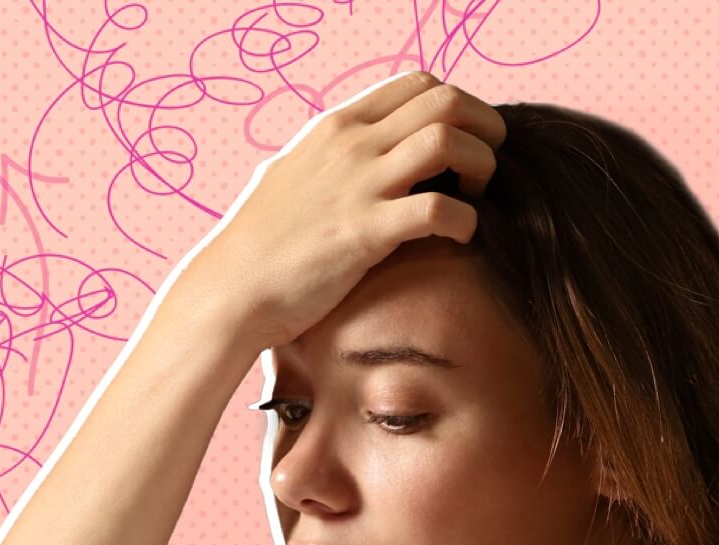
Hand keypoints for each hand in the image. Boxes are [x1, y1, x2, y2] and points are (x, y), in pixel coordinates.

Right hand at [169, 70, 505, 353]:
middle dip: (484, 130)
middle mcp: (352, 145)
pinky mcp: (367, 233)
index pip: (418, 83)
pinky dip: (466, 222)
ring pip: (447, 141)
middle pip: (445, 101)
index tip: (466, 144)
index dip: (459, 107)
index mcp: (338, 126)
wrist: (232, 288)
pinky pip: (439, 210)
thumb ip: (330, 157)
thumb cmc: (261, 241)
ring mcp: (359, 186)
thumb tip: (351, 152)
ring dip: (480, 167)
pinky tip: (461, 238)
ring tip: (475, 199)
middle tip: (486, 169)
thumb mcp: (293, 174)